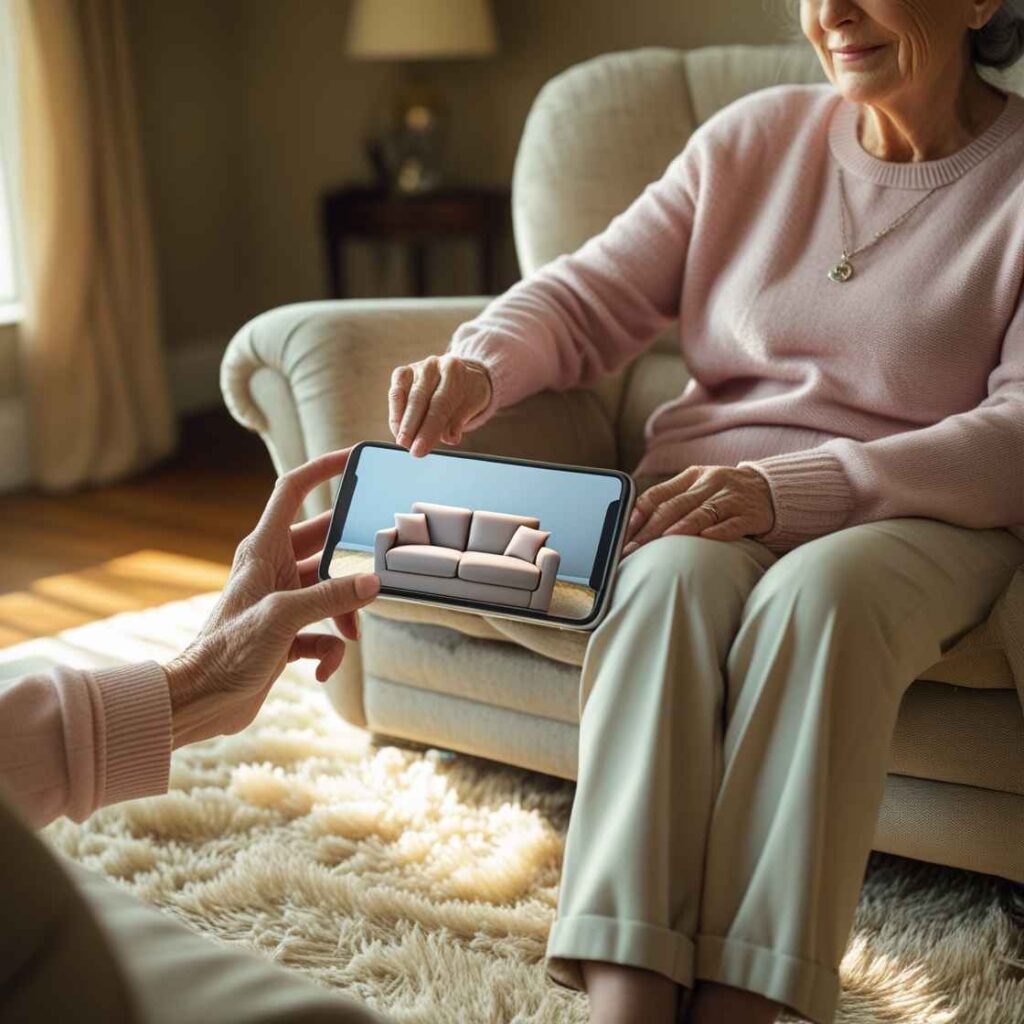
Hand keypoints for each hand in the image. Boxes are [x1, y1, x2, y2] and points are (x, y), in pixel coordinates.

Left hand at [162, 448, 380, 748]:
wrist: (200, 701)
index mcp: (263, 550)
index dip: (322, 469)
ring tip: (352, 632)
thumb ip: (330, 597)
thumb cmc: (226, 652)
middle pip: (325, 544)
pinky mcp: (287, 634)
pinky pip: (324, 631)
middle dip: (352, 557)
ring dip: (346, 611)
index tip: (353, 458)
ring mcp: (282, 602)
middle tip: (381, 560)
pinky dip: (331, 650)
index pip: (293, 492)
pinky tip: (323, 668)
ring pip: (331, 590)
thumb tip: (373, 583)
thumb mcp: (283, 617)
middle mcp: (273, 570)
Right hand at [389, 353, 492, 457]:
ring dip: (400, 422)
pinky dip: (395, 413)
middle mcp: (434, 365)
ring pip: (403, 395)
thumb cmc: (467, 393)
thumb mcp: (472, 405)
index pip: (440, 404)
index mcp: (454, 370)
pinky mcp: (403, 372)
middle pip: (419, 398)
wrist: (464, 374)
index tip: (418, 450)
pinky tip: (397, 429)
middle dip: (410, 427)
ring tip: (403, 442)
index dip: (428, 429)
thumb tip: (450, 438)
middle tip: (407, 447)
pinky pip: (395, 392)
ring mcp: (417, 367)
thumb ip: (460, 420)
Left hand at [622, 464, 774, 556]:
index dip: (638, 512)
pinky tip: (706, 538)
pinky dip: (719, 531)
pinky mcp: (751, 514)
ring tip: (663, 541)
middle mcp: (710, 484)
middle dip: (651, 528)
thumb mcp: (698, 487)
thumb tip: (633, 522)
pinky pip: (733, 523)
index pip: (659, 494)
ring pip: (703, 512)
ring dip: (681, 527)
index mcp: (692, 477)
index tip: (623, 530)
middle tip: (634, 548)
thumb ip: (671, 500)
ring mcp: (731, 498)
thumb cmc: (725, 493)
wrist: (771, 489)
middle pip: (676, 505)